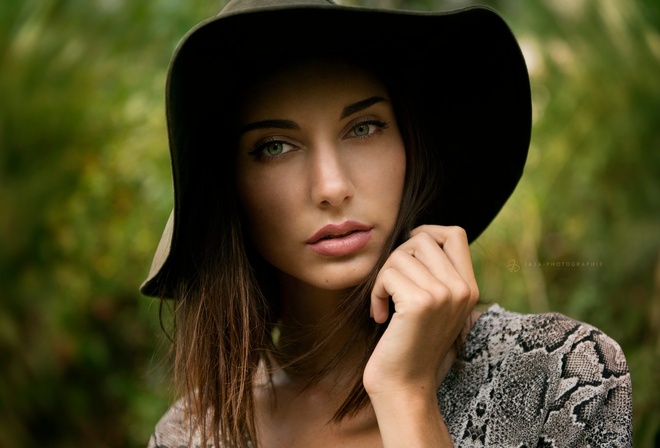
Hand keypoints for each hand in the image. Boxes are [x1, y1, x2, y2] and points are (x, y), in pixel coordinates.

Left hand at [364, 225, 478, 397]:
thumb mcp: (435, 306)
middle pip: (422, 239)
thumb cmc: (411, 344)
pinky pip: (387, 274)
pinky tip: (381, 316)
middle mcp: (462, 289)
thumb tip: (416, 236)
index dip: (426, 233)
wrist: (405, 387)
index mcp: (469, 288)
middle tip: (392, 287)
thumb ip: (436, 274)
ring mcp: (444, 295)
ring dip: (383, 277)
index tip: (408, 258)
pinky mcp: (420, 303)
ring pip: (400, 255)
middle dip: (397, 258)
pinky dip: (376, 293)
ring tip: (386, 304)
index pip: (455, 234)